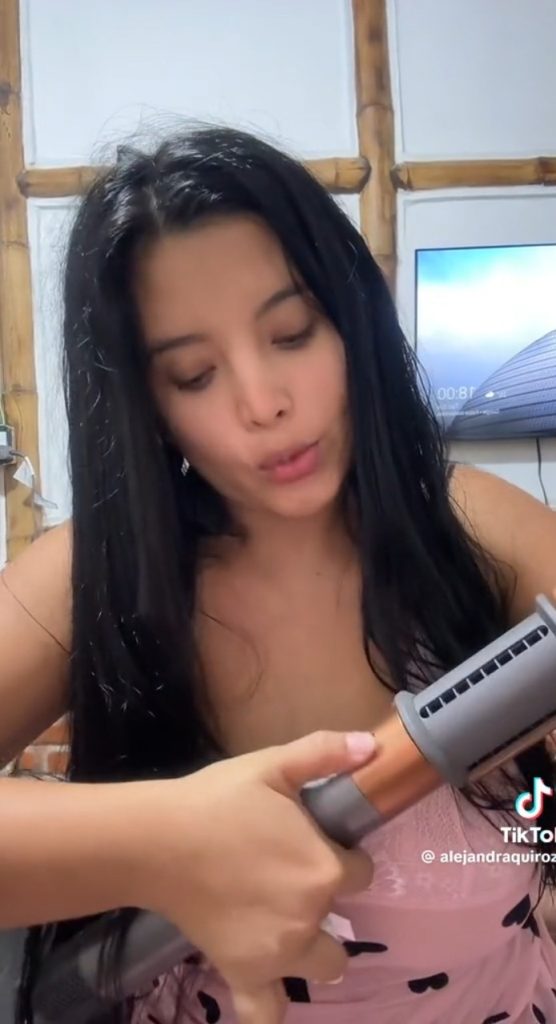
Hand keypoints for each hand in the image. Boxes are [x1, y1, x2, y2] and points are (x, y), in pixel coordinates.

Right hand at [141, 730, 375, 1022]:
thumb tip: (371, 746)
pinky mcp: (244, 974)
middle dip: (326, 902)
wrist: (158, 840)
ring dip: (312, 948)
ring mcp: (280, 952)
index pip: (361, 871)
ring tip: (283, 922)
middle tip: (291, 880)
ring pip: (326, 966)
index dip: (340, 854)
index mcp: (324, 867)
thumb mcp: (272, 764)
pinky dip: (269, 1008)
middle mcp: (310, 915)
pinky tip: (266, 985)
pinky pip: (267, 1013)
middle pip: (344, 920)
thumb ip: (324, 753)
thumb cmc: (217, 799)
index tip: (314, 842)